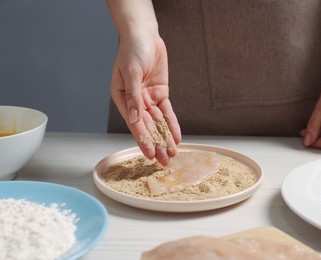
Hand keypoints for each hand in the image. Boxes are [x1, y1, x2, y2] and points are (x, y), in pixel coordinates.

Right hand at [110, 30, 180, 164]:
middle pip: (147, 127)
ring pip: (158, 122)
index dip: (143, 139)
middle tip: (164, 160)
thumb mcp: (130, 72)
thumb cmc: (132, 51)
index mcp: (122, 98)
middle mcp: (135, 102)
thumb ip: (133, 96)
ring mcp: (148, 99)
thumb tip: (133, 119)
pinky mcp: (160, 94)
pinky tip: (176, 137)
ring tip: (172, 153)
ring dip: (165, 137)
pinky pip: (167, 112)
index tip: (150, 154)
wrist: (145, 35)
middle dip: (156, 144)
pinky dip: (172, 124)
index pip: (134, 123)